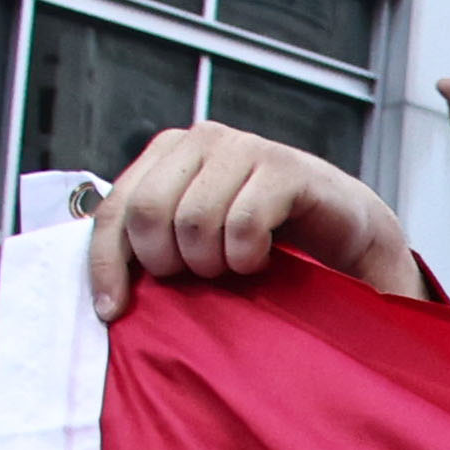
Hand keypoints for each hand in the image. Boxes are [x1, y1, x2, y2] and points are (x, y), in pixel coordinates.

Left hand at [85, 123, 432, 318]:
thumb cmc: (268, 238)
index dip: (107, 264)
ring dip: (213, 262)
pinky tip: (260, 259)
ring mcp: (243, 147)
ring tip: (233, 266)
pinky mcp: (284, 168)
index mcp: (168, 152)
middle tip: (200, 276)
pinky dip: (247, 255)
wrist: (348, 230)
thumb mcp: (198, 237)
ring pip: (193, 222)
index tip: (112, 311)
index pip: (115, 208)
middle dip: (169, 262)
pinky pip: (242, 224)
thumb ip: (154, 240)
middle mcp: (200, 139)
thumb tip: (102, 289)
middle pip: (147, 214)